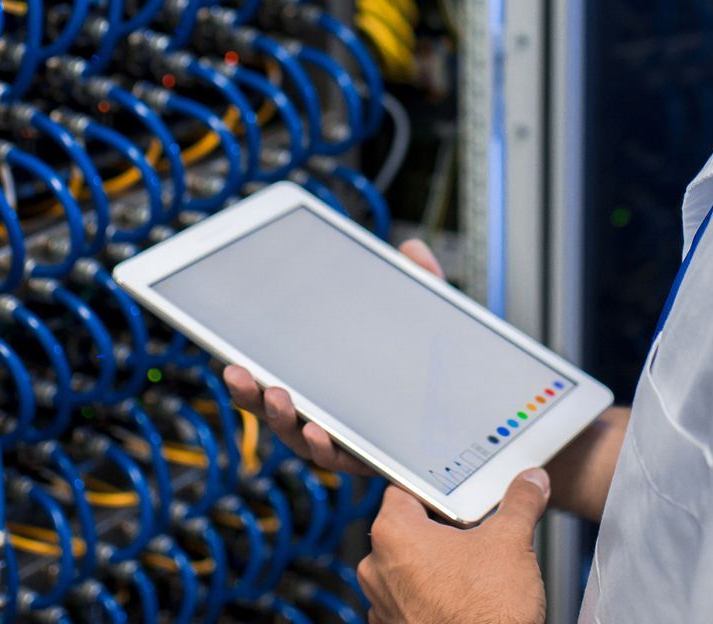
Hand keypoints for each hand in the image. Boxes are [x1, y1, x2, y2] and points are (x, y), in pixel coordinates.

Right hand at [222, 237, 445, 474]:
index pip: (279, 382)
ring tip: (277, 396)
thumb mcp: (428, 324)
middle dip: (252, 395)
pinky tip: (318, 430)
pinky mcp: (376, 464)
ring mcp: (351, 446)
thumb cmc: (438, 372)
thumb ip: (419, 287)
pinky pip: (345, 460)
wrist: (483, 422)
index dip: (251, 375)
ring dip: (284, 420)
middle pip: (279, 412)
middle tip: (237, 373)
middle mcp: (332, 422)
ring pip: (304, 440)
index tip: (229, 356)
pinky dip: (326, 446)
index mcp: (330, 389)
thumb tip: (413, 248)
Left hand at [359, 468, 550, 623]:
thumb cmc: (485, 614)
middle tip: (472, 537)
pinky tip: (460, 600)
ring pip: (406, 568)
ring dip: (432, 567)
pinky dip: (428, 598)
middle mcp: (377, 568)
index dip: (437, 494)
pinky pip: (408, 601)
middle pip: (406, 531)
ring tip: (470, 572)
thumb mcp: (512, 542)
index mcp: (394, 533)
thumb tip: (530, 484)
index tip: (458, 500)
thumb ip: (520, 503)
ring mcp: (382, 604)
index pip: (405, 491)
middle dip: (439, 533)